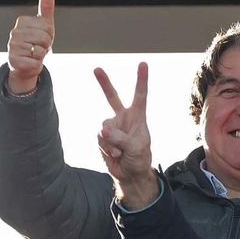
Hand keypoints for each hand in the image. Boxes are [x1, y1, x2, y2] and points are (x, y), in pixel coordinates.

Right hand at [7, 0, 55, 94]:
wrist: (25, 65)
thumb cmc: (35, 43)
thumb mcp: (44, 25)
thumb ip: (46, 6)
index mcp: (22, 21)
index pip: (47, 26)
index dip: (49, 34)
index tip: (41, 37)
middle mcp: (15, 33)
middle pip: (44, 38)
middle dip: (46, 45)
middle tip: (38, 47)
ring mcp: (13, 47)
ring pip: (40, 51)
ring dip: (41, 55)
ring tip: (33, 54)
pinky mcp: (14, 61)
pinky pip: (36, 63)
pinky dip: (37, 66)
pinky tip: (30, 63)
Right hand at [94, 63, 157, 207]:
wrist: (130, 174)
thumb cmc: (140, 158)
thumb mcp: (136, 148)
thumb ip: (120, 138)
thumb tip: (104, 130)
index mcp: (137, 117)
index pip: (140, 96)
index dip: (141, 80)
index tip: (143, 64)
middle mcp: (123, 118)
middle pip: (112, 98)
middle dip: (104, 83)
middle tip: (96, 69)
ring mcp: (112, 127)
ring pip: (104, 127)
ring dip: (111, 142)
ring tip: (120, 152)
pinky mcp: (103, 138)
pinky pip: (100, 138)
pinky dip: (106, 148)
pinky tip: (114, 155)